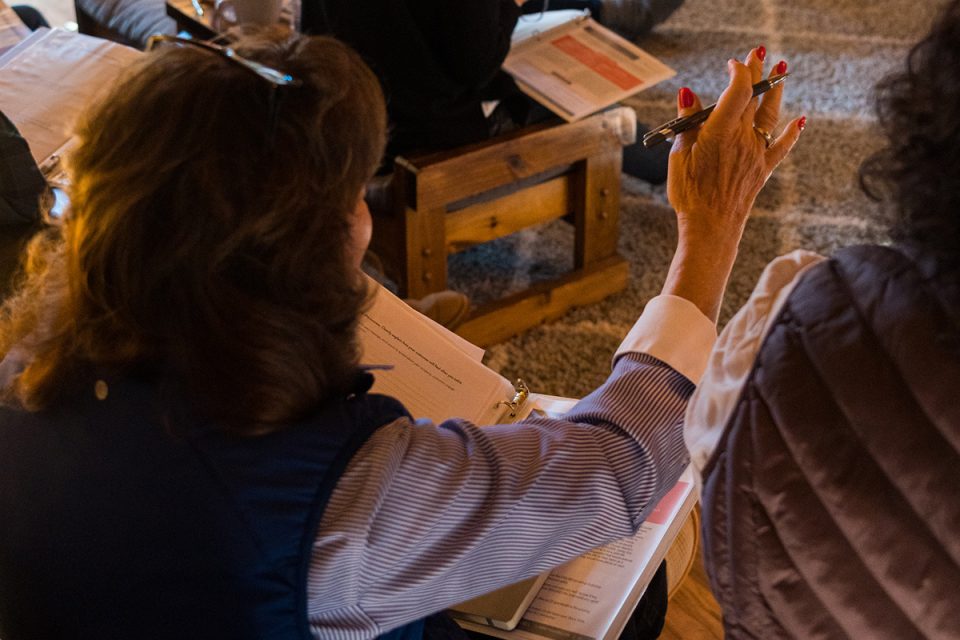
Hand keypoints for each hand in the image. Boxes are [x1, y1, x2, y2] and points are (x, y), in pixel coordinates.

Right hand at [661, 47, 804, 320]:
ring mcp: (756, 154)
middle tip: (761, 52)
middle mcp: (743, 138)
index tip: (732, 63)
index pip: (737, 91)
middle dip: (757, 72)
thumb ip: (687, 123)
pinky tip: (802, 120)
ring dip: (776, 91)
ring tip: (782, 71)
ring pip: (770, 115)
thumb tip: (689, 94)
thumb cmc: (689, 195)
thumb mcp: (680, 157)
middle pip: (754, 97)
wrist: (710, 229)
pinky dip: (793, 132)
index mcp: (720, 132)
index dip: (738, 72)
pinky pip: (782, 147)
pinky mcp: (763, 170)